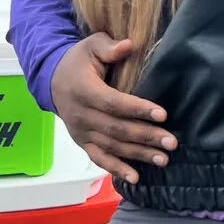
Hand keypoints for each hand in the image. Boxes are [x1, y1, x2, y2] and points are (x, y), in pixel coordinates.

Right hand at [50, 33, 177, 183]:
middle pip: (117, 129)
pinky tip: (136, 178)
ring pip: (112, 147)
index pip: (114, 103)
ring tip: (163, 160)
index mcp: (85, 90)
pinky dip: (117, 169)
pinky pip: (100, 159)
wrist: (51, 80)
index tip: (163, 115)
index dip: (138, 109)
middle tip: (172, 142)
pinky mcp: (83, 142)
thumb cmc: (78, 61)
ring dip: (138, 155)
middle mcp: (82, 115)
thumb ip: (109, 47)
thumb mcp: (91, 45)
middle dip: (146, 137)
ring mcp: (81, 132)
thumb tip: (129, 45)